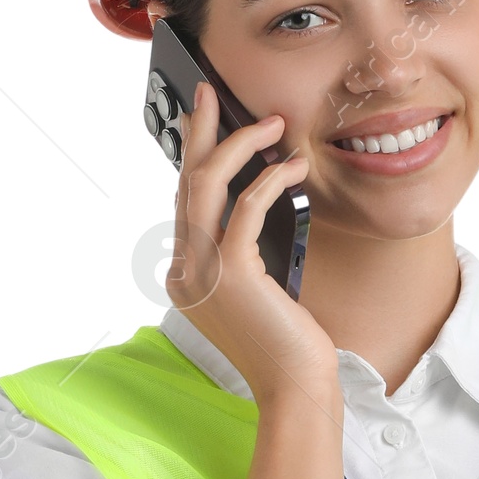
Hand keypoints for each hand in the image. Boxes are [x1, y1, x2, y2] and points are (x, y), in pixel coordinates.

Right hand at [167, 82, 336, 404]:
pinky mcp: (233, 274)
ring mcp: (202, 273)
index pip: (185, 203)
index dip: (196, 157)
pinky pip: (247, 208)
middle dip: (198, 131)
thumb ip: (243, 252)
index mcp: (185, 276)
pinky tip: (293, 166)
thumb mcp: (257, 289)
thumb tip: (257, 198)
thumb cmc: (286, 342)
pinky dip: (270, 179)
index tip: (207, 121)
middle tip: (209, 92)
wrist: (295, 387)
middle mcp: (184, 271)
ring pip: (207, 186)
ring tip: (271, 123)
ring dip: (238, 145)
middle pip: (186, 183)